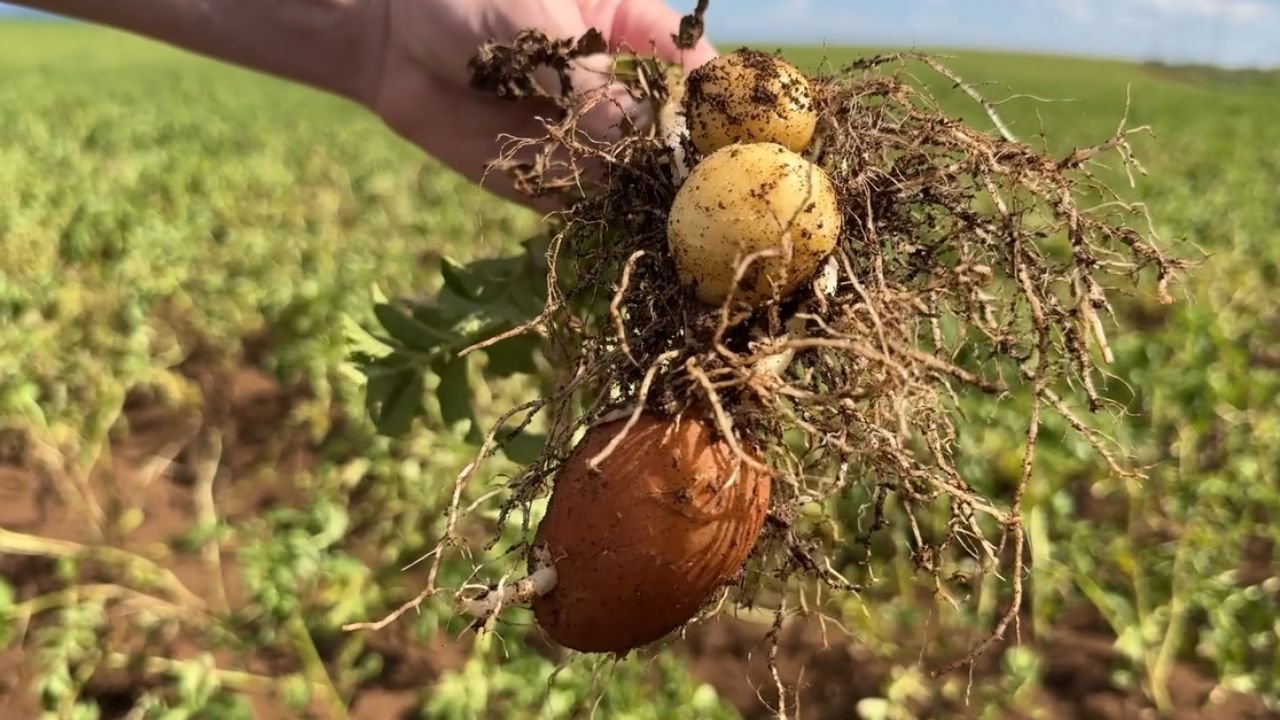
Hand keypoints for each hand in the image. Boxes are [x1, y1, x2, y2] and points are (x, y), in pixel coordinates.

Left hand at [364, 0, 716, 209]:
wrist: (387, 37)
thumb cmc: (464, 0)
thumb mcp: (530, 27)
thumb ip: (586, 82)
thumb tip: (648, 138)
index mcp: (633, 33)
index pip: (696, 74)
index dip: (716, 109)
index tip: (732, 143)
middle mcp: (620, 92)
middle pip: (671, 138)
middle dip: (684, 171)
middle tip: (699, 204)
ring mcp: (586, 140)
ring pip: (632, 180)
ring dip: (644, 205)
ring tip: (662, 230)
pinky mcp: (547, 177)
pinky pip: (582, 206)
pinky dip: (598, 223)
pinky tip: (616, 237)